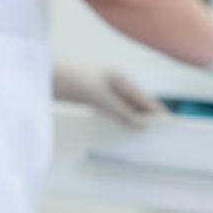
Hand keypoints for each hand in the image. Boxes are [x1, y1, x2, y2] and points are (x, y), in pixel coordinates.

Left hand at [52, 61, 166, 129]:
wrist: (43, 76)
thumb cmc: (70, 80)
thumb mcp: (99, 98)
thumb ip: (120, 111)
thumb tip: (141, 125)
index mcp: (119, 78)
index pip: (144, 99)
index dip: (157, 112)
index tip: (169, 125)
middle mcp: (113, 82)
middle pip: (136, 103)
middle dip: (147, 117)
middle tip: (159, 135)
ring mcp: (102, 89)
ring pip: (124, 107)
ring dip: (134, 119)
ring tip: (145, 135)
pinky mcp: (91, 97)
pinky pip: (112, 110)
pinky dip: (120, 119)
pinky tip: (123, 128)